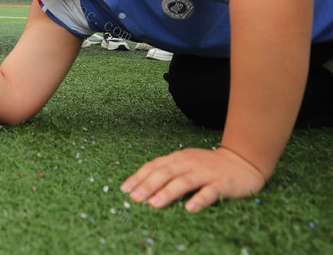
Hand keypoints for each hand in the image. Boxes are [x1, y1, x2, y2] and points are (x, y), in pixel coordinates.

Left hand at [121, 146, 266, 212]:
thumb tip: (142, 186)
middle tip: (134, 198)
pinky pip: (209, 192)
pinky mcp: (222, 184)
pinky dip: (199, 199)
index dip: (138, 177)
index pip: (154, 166)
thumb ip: (168, 172)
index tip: (124, 189)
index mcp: (177, 158)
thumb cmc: (207, 166)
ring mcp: (205, 173)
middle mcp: (189, 163)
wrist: (242, 162)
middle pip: (165, 173)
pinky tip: (189, 208)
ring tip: (153, 204)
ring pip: (183, 182)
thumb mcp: (185, 164)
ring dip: (167, 193)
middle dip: (147, 186)